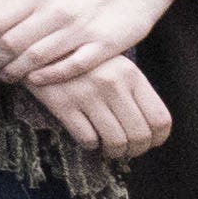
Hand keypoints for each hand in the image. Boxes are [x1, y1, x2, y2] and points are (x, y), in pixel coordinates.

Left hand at [0, 0, 191, 88]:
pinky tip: (36, 81)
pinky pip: (69, 67)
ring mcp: (80, 30)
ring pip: (36, 58)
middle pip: (11, 43)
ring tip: (10, 77)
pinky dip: (47, 77)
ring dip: (16, 72)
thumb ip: (22, 11)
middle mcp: (56, 13)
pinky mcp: (103, 46)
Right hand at [26, 52, 174, 160]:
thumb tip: (150, 129)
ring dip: (114, 152)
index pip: (160, 119)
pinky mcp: (62, 103)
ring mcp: (86, 94)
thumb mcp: (115, 66)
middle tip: (127, 151)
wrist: (37, 47)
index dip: (158, 139)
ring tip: (109, 149)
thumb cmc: (82, 61)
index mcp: (131, 74)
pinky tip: (89, 138)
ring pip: (115, 141)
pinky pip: (87, 138)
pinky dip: (91, 145)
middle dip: (135, 150)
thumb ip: (133, 91)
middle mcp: (112, 84)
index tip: (150, 143)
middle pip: (139, 135)